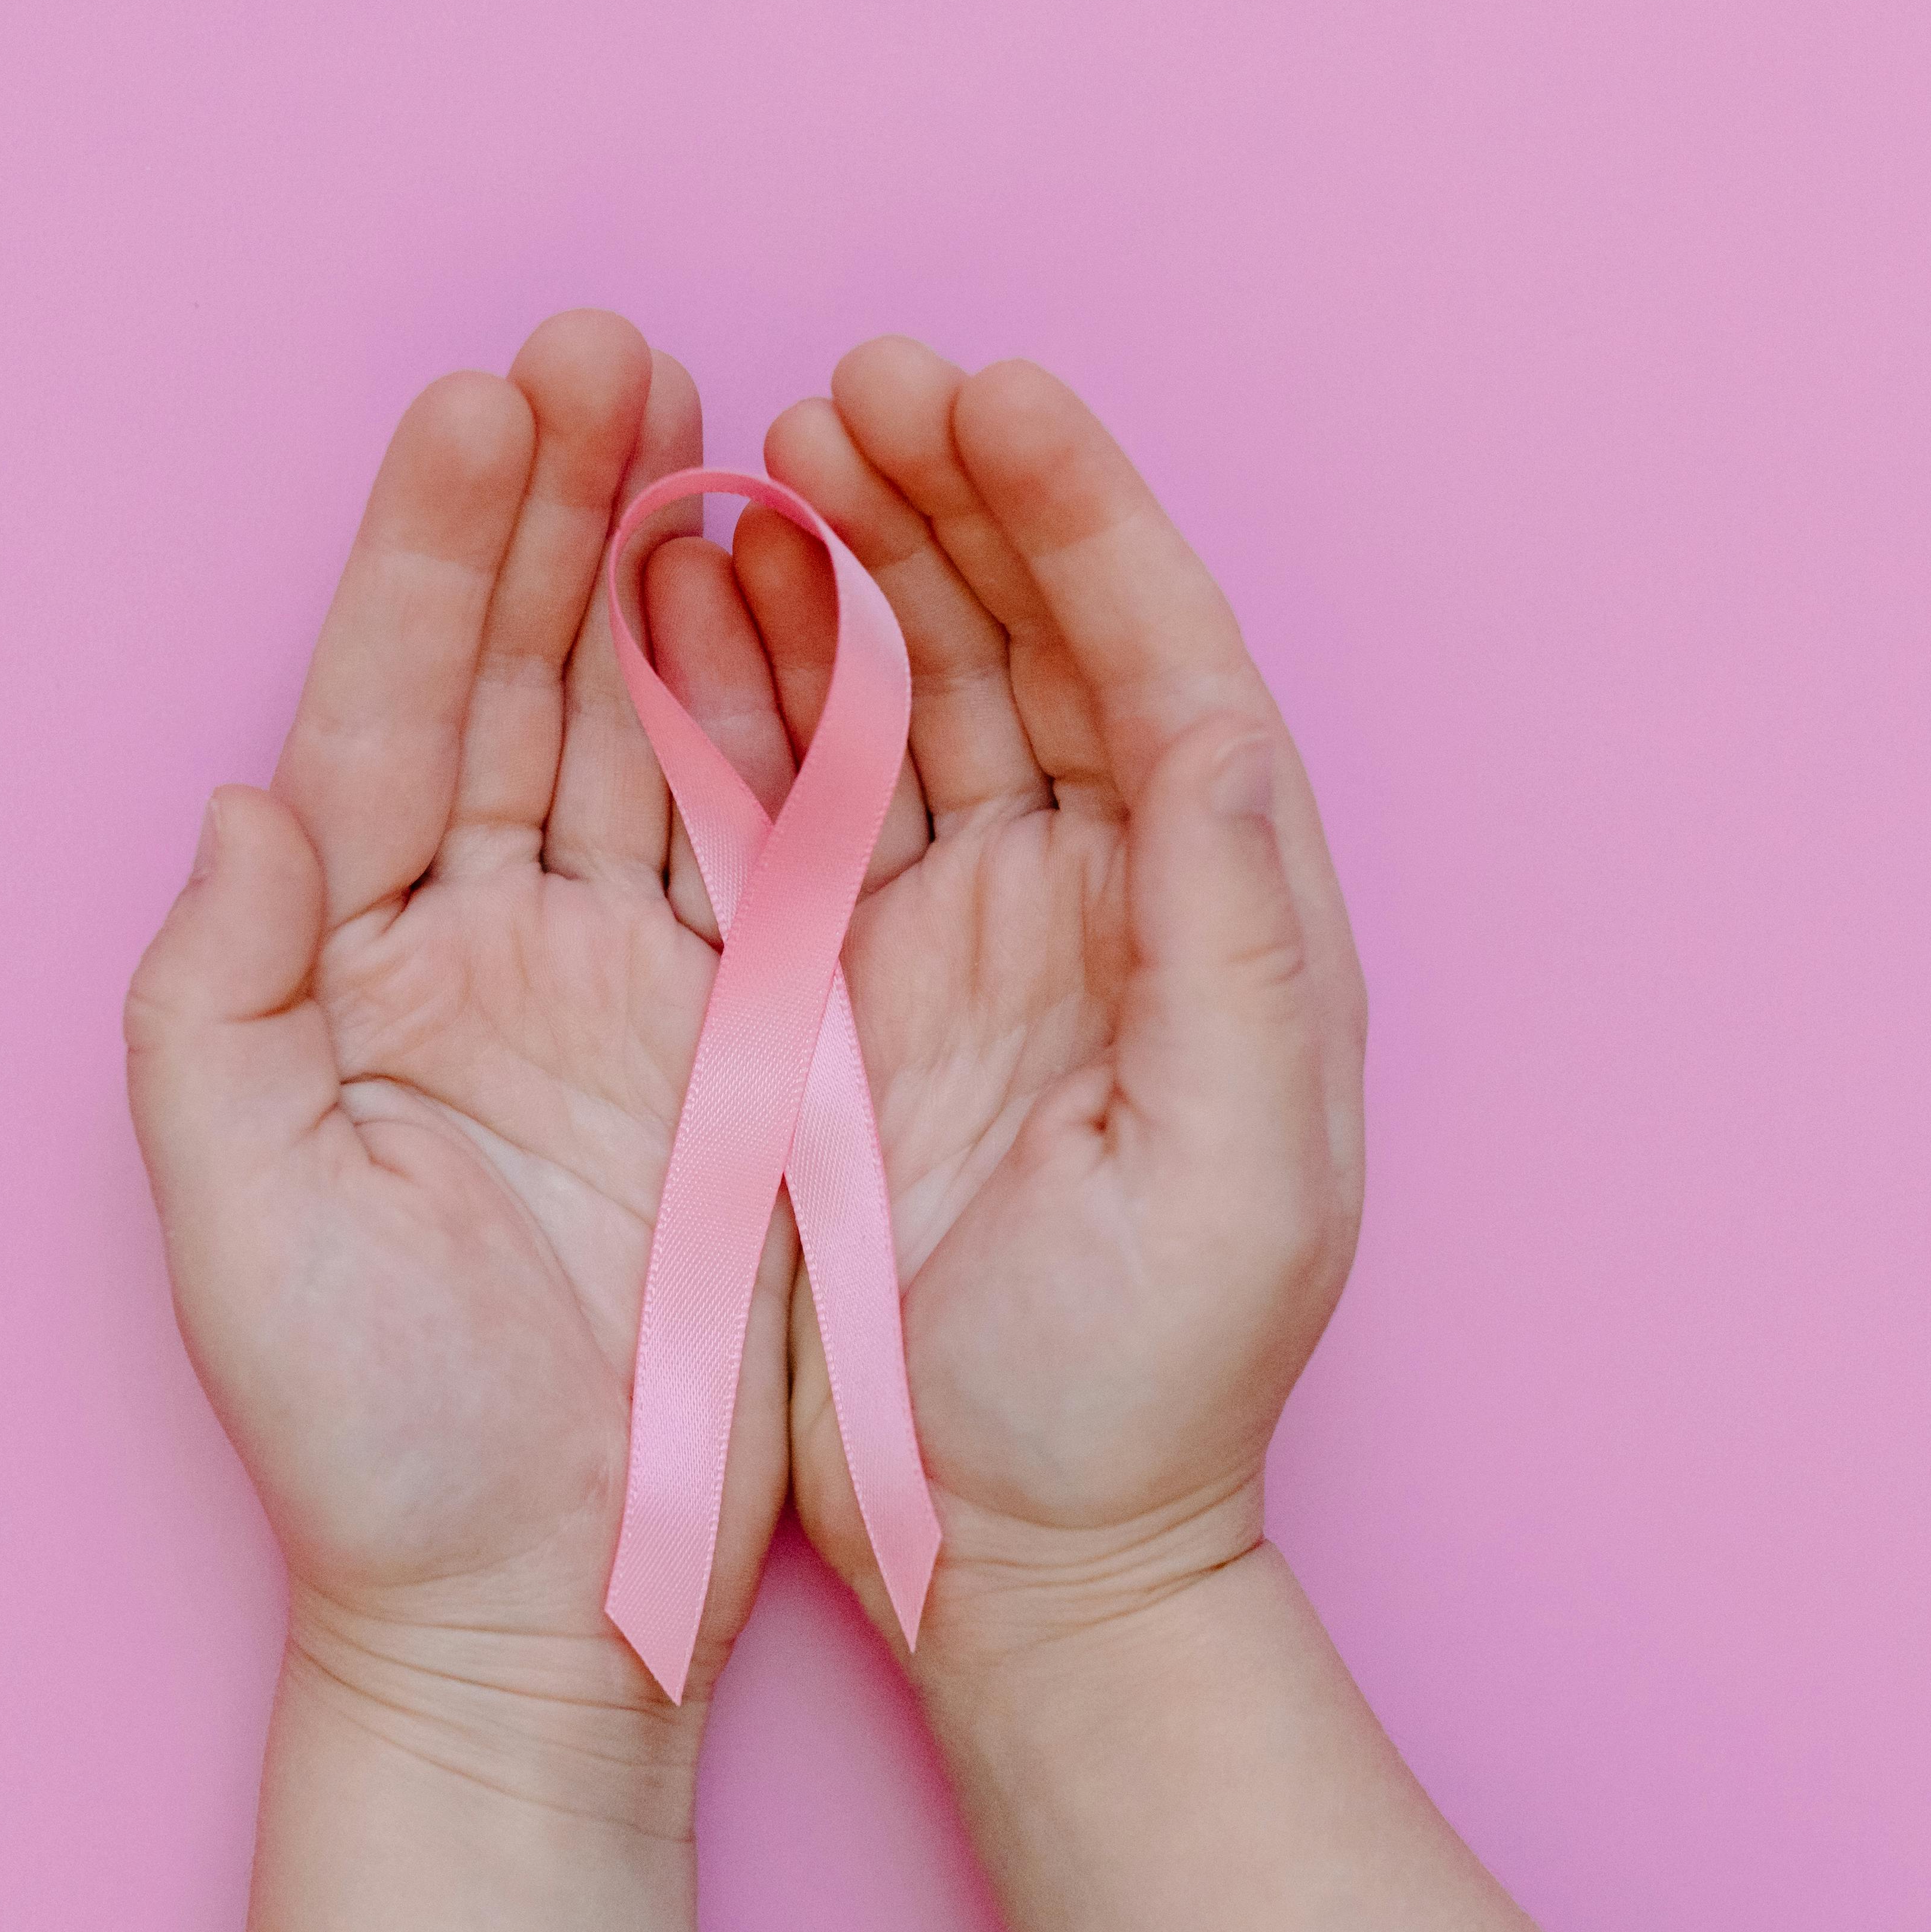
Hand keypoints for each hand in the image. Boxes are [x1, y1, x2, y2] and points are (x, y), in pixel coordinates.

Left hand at [125, 312, 799, 1806]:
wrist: (545, 1609)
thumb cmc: (372, 1444)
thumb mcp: (241, 1226)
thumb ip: (209, 1010)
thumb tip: (241, 805)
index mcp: (346, 967)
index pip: (385, 707)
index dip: (429, 552)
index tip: (484, 401)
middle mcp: (476, 947)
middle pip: (515, 678)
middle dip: (558, 509)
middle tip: (611, 345)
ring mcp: (616, 983)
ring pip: (644, 731)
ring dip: (676, 575)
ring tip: (719, 420)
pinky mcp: (743, 1042)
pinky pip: (765, 843)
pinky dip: (784, 715)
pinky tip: (810, 591)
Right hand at [739, 342, 1369, 1672]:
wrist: (1026, 1550)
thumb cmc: (1150, 1387)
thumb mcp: (1238, 1174)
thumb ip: (1241, 942)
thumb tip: (1224, 729)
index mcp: (1219, 915)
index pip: (1161, 661)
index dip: (1084, 517)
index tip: (991, 394)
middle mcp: (1101, 894)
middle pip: (1032, 639)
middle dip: (947, 495)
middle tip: (848, 381)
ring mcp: (965, 929)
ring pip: (910, 692)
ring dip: (843, 562)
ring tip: (757, 449)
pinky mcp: (842, 984)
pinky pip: (798, 796)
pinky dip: (753, 687)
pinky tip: (689, 596)